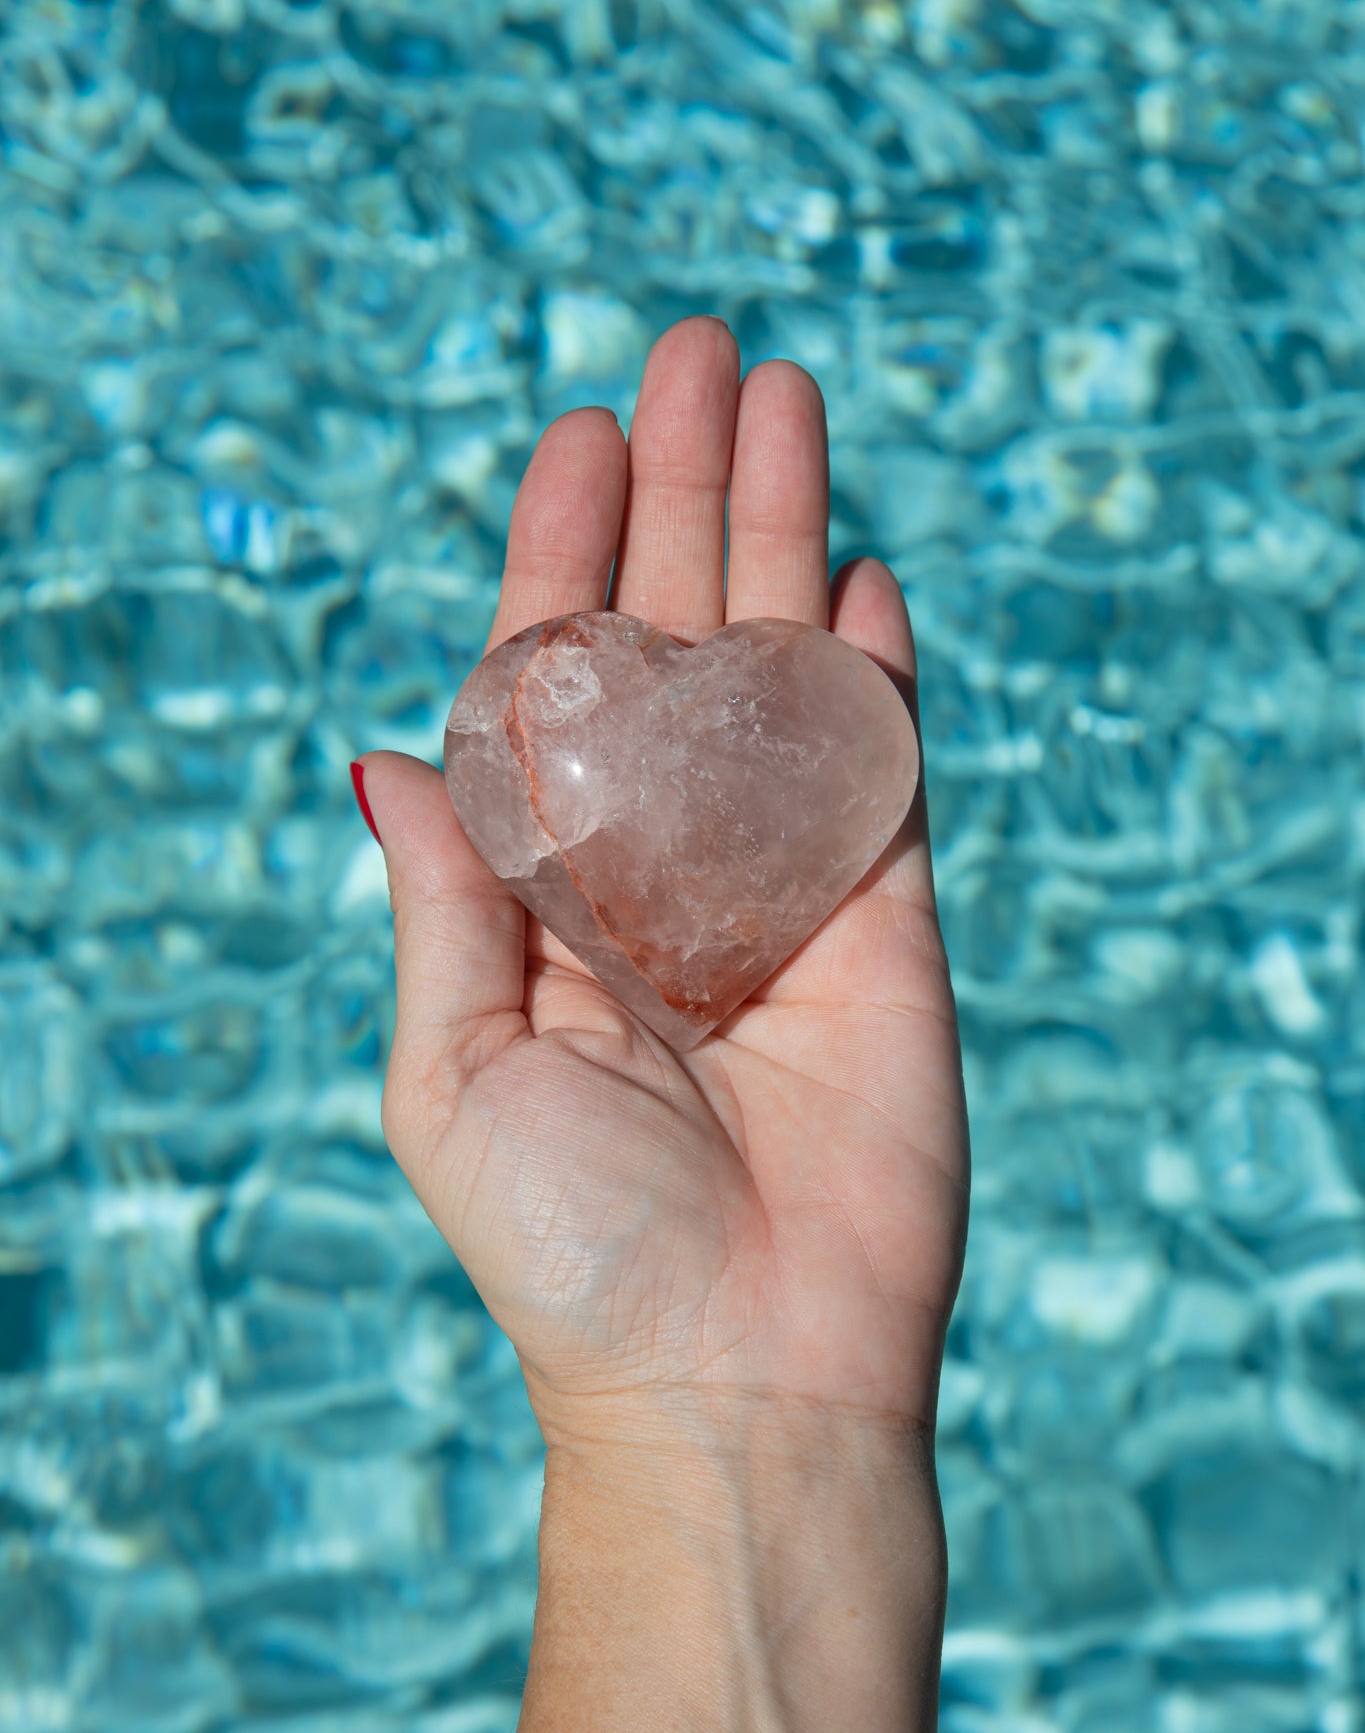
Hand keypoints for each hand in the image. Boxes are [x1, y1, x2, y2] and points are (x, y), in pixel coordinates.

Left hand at [357, 316, 968, 1463]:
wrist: (737, 1378)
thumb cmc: (570, 1249)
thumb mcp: (451, 1072)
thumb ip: (442, 904)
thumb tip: (382, 751)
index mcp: (547, 895)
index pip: (554, 688)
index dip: (561, 560)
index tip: (576, 439)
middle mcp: (661, 872)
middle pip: (673, 644)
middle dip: (680, 499)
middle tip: (697, 354)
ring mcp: (778, 891)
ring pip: (777, 675)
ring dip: (780, 537)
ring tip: (782, 400)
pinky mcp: (885, 931)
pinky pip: (876, 772)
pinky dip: (869, 673)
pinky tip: (859, 578)